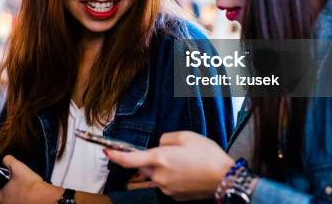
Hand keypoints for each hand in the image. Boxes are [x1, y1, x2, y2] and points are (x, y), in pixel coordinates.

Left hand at [0, 155, 61, 203]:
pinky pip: (14, 203)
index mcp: (0, 198)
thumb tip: (5, 158)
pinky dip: (13, 199)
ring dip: (3, 199)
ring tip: (6, 190)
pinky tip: (19, 192)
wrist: (45, 197)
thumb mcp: (18, 168)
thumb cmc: (29, 185)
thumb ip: (9, 161)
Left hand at [106, 131, 233, 200]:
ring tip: (184, 161)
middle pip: (143, 166)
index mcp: (160, 159)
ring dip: (162, 167)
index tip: (106, 150)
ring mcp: (166, 188)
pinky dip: (171, 175)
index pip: (129, 159)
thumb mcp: (186, 136)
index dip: (114, 155)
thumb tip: (160, 145)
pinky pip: (166, 183)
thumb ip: (166, 138)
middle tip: (169, 151)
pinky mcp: (175, 196)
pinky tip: (187, 170)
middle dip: (149, 158)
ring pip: (155, 175)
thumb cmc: (207, 155)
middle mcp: (159, 176)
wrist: (225, 179)